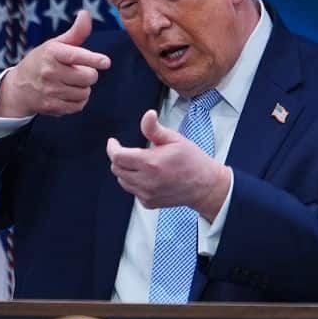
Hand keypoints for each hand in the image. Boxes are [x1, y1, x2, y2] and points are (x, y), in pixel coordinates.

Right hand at [0, 10, 110, 117]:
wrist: (19, 87)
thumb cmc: (42, 61)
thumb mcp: (55, 44)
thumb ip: (75, 32)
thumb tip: (86, 13)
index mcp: (52, 52)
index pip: (76, 56)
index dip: (93, 59)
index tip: (106, 62)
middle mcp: (50, 71)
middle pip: (89, 76)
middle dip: (89, 74)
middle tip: (79, 71)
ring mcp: (50, 91)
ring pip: (85, 92)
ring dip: (84, 88)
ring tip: (72, 83)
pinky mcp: (52, 106)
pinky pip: (78, 106)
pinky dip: (78, 101)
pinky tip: (68, 94)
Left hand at [105, 110, 230, 220]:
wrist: (205, 186)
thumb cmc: (192, 161)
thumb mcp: (175, 139)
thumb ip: (155, 129)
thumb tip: (148, 115)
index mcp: (151, 163)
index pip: (118, 157)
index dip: (112, 148)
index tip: (113, 142)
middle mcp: (146, 181)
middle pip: (116, 169)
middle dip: (118, 158)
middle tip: (128, 151)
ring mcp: (147, 194)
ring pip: (122, 181)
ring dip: (125, 170)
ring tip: (140, 163)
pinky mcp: (149, 203)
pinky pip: (133, 191)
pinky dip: (134, 182)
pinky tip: (148, 176)